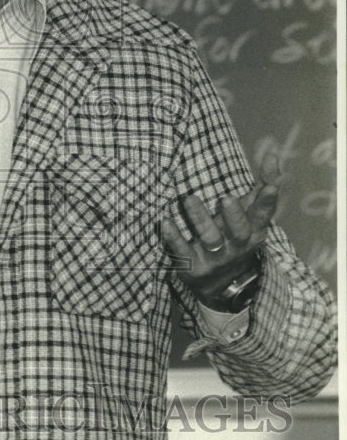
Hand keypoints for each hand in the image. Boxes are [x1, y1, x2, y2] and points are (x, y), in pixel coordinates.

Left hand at [161, 152, 280, 308]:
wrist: (220, 285)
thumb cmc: (235, 236)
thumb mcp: (251, 214)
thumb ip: (264, 185)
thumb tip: (273, 155)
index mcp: (253, 230)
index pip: (263, 215)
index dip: (267, 202)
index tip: (269, 187)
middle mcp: (237, 245)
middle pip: (240, 232)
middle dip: (234, 215)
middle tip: (226, 198)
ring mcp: (215, 257)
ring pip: (210, 239)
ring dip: (200, 219)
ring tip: (189, 199)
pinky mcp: (194, 267)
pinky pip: (183, 252)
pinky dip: (174, 238)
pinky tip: (165, 222)